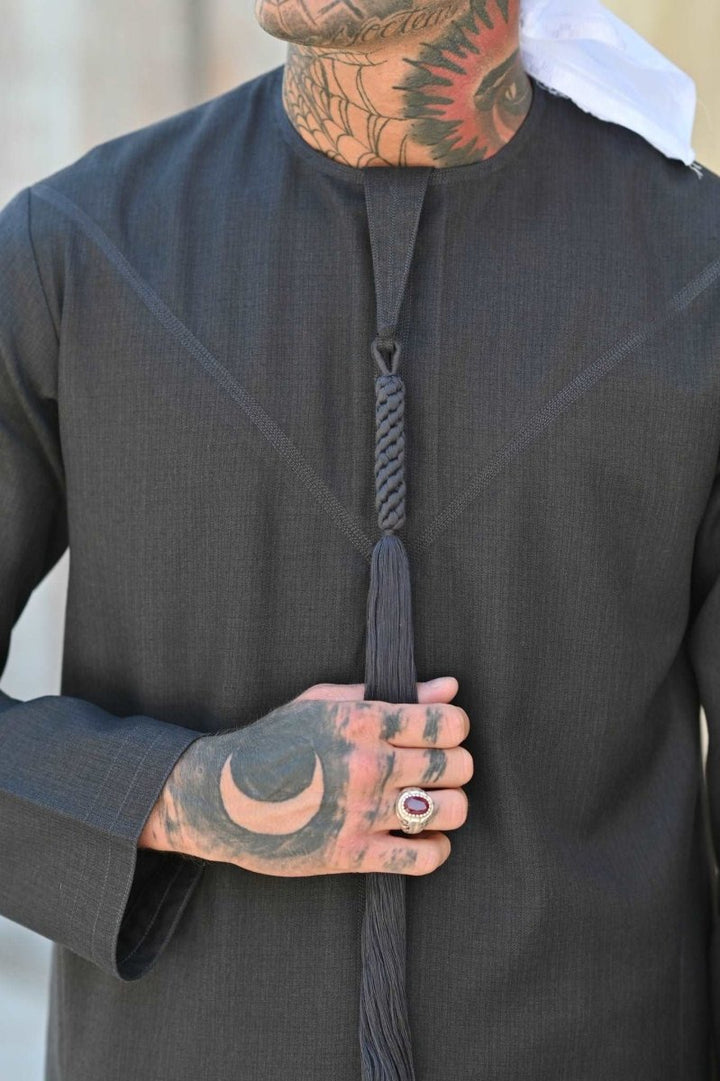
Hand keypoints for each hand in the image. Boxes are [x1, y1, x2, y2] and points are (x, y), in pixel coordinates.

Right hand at [139, 676, 471, 876]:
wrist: (221, 797)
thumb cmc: (275, 742)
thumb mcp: (324, 702)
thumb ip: (391, 694)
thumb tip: (450, 688)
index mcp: (362, 721)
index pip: (448, 722)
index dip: (455, 728)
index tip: (442, 734)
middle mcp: (368, 765)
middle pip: (457, 766)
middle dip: (456, 765)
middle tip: (437, 769)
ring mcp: (362, 811)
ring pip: (450, 810)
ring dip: (450, 805)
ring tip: (431, 802)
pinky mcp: (352, 854)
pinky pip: (423, 858)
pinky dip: (435, 850)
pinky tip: (422, 838)